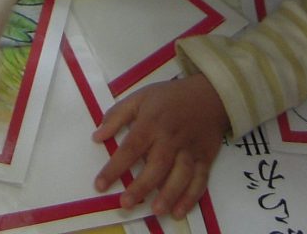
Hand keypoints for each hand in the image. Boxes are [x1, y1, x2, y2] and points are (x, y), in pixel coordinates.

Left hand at [91, 73, 228, 219]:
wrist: (208, 95)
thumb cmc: (169, 98)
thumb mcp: (140, 97)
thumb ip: (117, 115)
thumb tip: (97, 136)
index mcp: (151, 122)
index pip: (130, 147)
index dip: (115, 167)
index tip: (100, 185)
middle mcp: (170, 138)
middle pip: (157, 164)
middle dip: (142, 186)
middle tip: (126, 203)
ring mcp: (190, 149)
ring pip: (181, 174)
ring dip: (169, 193)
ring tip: (156, 211)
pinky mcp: (205, 158)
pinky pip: (200, 180)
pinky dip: (191, 197)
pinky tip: (179, 211)